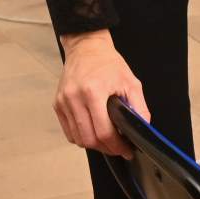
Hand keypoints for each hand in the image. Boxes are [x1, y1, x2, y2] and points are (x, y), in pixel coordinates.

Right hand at [54, 30, 146, 156]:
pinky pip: (68, 132)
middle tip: (117, 147)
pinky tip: (92, 131)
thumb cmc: (108, 64)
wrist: (86, 47)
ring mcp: (63, 101)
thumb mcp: (131, 82)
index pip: (103, 131)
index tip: (126, 151)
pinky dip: (81, 137)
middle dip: (106, 148)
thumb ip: (139, 107)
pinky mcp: (57, 104)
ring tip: (105, 139)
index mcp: (93, 91)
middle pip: (89, 139)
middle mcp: (74, 97)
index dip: (117, 146)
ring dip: (93, 144)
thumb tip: (142, 130)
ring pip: (77, 139)